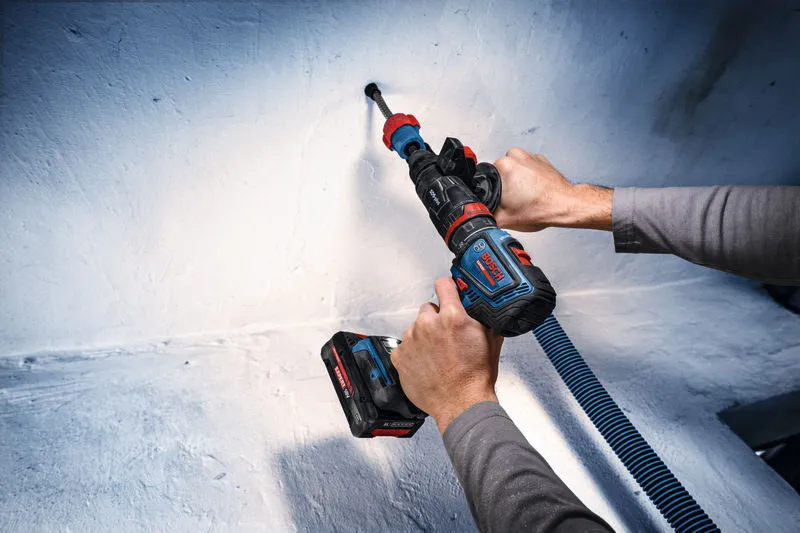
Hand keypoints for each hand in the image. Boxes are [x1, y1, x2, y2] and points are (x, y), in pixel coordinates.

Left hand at [391, 277, 503, 433]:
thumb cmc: (475, 377)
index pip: (443, 284)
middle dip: (437, 318)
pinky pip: (404, 346)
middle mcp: (428, 325)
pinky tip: (426, 363)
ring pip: (415, 328)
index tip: (448, 291)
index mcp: (452, 317)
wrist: (461, 404)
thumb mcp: (490, 339)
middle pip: (428, 308)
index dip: (448, 287)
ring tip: (437, 354)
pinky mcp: (400, 356)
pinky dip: (413, 352)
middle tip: (446, 335)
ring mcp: (411, 340)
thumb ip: (482, 317)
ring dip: (424, 336)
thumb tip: (481, 305)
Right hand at [492, 148, 612, 231]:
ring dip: (515, 180)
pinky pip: (526, 167)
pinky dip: (528, 177)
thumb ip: (485, 215)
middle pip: (499, 173)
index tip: (501, 199)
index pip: (485, 177)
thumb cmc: (540, 209)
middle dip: (503, 185)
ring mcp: (529, 156)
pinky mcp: (540, 159)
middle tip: (514, 200)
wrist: (564, 205)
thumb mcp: (504, 219)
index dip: (490, 191)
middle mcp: (515, 156)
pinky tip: (533, 190)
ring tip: (524, 194)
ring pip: (512, 169)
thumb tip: (478, 214)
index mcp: (503, 166)